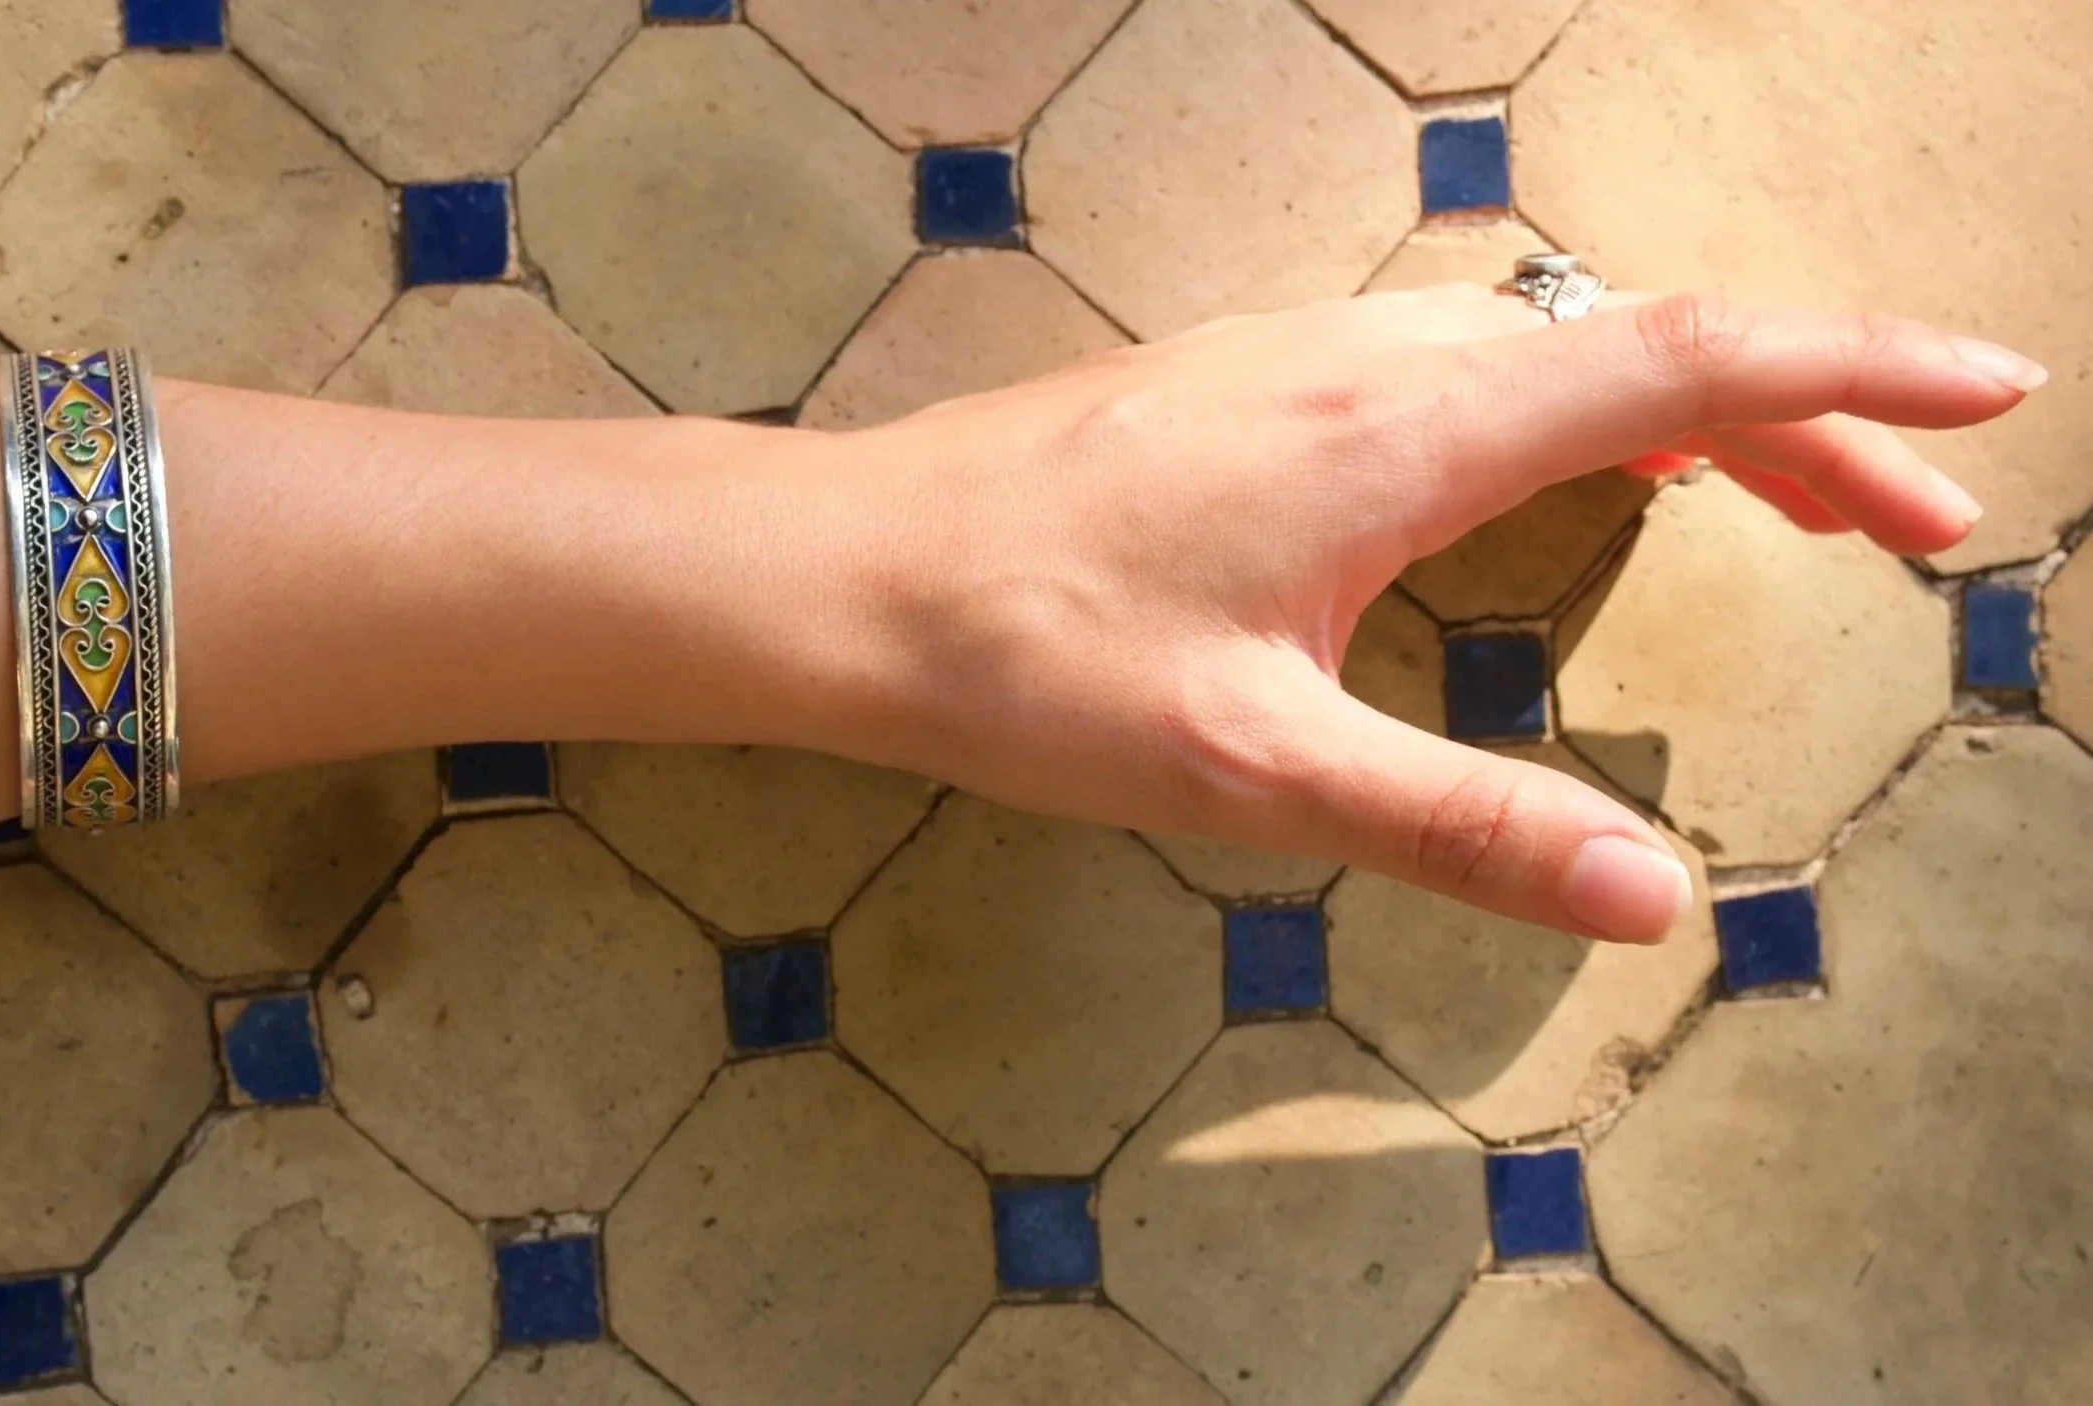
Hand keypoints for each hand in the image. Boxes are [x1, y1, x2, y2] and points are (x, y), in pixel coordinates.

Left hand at [799, 288, 2041, 942]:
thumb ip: (1458, 822)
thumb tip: (1649, 901)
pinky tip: (1568, 467)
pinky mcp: (1249, 384)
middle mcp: (1367, 363)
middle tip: (1919, 522)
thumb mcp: (1254, 769)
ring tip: (1789, 500)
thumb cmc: (1028, 663)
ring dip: (1690, 410)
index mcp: (1400, 433)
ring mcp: (1301, 358)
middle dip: (1805, 419)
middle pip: (1643, 352)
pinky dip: (1576, 402)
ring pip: (1551, 351)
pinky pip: (1465, 362)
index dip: (1858, 374)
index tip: (1994, 390)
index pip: (1686, 365)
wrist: (850, 576)